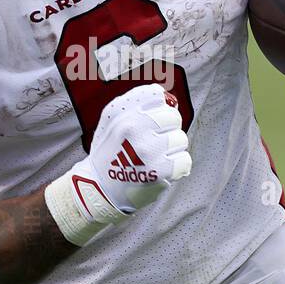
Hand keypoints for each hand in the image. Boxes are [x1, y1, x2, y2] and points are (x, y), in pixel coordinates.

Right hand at [44, 84, 191, 242]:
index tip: (151, 121)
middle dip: (168, 129)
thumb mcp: (111, 120)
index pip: (157, 95)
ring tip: (155, 157)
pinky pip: (184, 160)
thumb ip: (135, 103)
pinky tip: (162, 169)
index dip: (158, 109)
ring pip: (181, 139)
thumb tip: (165, 96)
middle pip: (173, 117)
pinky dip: (177, 167)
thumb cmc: (109, 152)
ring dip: (172, 149)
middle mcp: (136, 127)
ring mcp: (149, 149)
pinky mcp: (160, 170)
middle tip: (154, 142)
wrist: (100, 188)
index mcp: (123, 112)